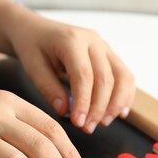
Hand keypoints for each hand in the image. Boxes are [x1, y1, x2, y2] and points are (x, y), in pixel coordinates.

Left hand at [0, 0, 134, 133]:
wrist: (35, 29)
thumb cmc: (32, 47)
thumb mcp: (32, 67)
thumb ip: (48, 88)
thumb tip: (65, 111)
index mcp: (71, 40)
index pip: (84, 75)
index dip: (83, 102)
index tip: (78, 123)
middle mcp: (93, 40)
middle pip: (106, 78)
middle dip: (99, 107)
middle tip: (88, 128)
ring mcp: (104, 46)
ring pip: (122, 76)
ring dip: (116, 103)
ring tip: (103, 123)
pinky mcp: (109, 54)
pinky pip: (125, 75)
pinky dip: (125, 95)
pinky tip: (120, 113)